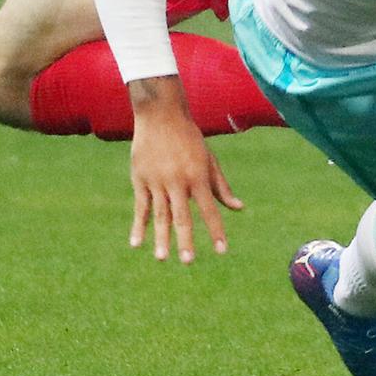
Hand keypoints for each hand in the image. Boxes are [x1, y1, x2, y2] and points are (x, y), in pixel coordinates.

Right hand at [128, 78, 242, 263]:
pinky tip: (136, 243)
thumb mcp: (209, 159)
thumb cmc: (189, 138)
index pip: (209, 209)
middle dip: (186, 240)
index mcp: (197, 176)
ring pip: (160, 214)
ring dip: (161, 237)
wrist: (161, 114)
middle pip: (183, 215)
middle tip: (188, 261)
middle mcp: (178, 181)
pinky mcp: (141, 179)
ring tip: (163, 258)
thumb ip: (221, 186)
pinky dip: (138, 226)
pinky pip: (140, 207)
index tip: (222, 250)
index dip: (216, 231)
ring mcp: (158, 180)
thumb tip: (239, 208)